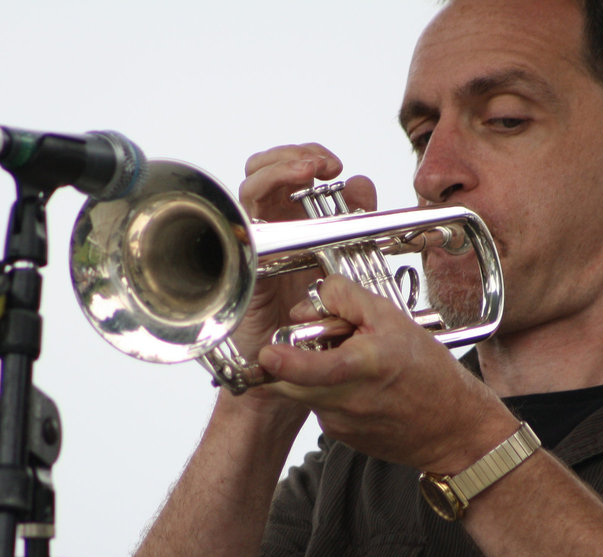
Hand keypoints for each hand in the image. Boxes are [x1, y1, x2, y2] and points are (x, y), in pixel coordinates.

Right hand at [231, 144, 376, 367]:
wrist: (294, 356)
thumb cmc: (312, 314)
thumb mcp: (342, 259)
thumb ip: (352, 223)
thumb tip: (360, 183)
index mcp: (294, 222)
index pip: (293, 174)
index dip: (311, 159)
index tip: (337, 168)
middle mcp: (271, 225)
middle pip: (268, 169)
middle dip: (296, 155)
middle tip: (324, 165)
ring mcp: (255, 236)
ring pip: (253, 182)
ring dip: (281, 166)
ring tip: (309, 170)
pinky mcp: (244, 250)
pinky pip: (242, 209)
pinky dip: (261, 188)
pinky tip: (284, 191)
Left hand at [255, 275, 517, 470]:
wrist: (453, 429)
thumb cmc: (430, 374)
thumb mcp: (395, 318)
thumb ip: (348, 299)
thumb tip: (317, 295)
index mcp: (360, 367)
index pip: (303, 368)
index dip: (279, 360)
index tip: (268, 351)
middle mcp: (344, 400)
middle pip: (289, 379)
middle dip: (294, 357)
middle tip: (324, 343)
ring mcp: (340, 423)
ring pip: (306, 391)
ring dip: (316, 373)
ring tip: (354, 364)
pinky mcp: (341, 437)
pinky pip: (322, 406)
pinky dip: (332, 391)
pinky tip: (363, 386)